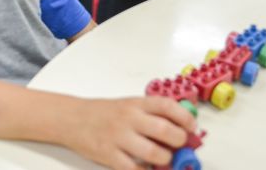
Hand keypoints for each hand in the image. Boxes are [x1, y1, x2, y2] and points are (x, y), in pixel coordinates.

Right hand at [66, 97, 195, 169]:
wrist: (73, 119)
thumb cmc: (104, 113)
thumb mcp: (129, 104)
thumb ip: (151, 113)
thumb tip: (180, 127)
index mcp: (136, 103)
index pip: (167, 106)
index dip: (185, 117)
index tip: (192, 127)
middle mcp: (129, 118)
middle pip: (165, 130)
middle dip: (179, 141)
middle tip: (180, 145)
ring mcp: (118, 137)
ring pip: (153, 153)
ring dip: (166, 159)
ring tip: (165, 159)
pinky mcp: (109, 155)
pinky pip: (134, 169)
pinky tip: (147, 168)